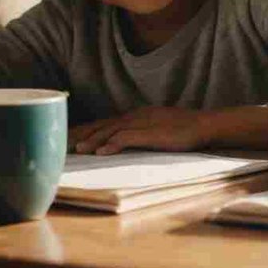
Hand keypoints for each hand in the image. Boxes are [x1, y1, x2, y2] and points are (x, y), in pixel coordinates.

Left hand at [70, 106, 215, 154]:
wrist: (205, 126)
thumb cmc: (183, 130)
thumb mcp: (155, 129)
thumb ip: (137, 134)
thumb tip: (117, 145)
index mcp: (135, 115)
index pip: (104, 122)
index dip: (85, 130)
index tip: (67, 138)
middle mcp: (135, 116)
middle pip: (102, 125)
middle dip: (82, 134)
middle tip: (62, 144)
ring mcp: (143, 123)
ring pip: (111, 130)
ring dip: (93, 140)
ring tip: (79, 150)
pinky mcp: (151, 133)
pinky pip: (127, 137)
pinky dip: (112, 143)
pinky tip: (102, 151)